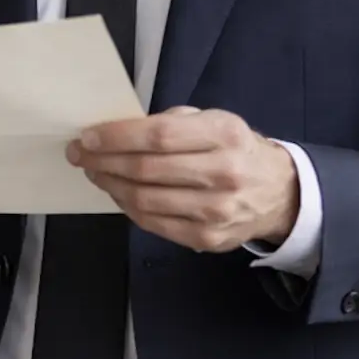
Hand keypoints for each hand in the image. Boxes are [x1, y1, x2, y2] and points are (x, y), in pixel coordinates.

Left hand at [68, 106, 298, 253]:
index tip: (88, 137)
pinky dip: (128, 207)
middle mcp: (224, 173)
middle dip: (104, 162)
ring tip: (95, 173)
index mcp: (224, 134)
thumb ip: (170, 124)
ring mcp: (216, 211)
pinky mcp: (208, 238)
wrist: (279, 193)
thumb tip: (116, 132)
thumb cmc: (235, 149)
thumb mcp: (212, 121)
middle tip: (80, 155)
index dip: (117, 137)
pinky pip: (154, 223)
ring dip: (110, 186)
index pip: (159, 136)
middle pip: (147, 170)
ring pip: (145, 200)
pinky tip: (118, 193)